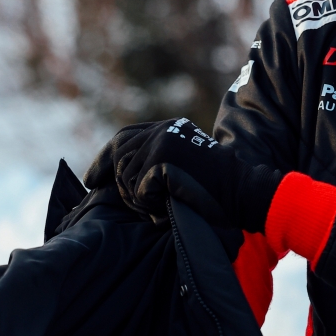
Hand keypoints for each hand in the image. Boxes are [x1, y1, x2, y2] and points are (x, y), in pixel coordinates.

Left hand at [112, 118, 282, 231]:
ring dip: (137, 198)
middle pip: (119, 152)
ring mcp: (164, 140)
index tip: (91, 178)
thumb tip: (119, 175)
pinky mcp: (164, 157)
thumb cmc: (217, 192)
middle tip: (117, 197)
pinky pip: (137, 187)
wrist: (244, 193)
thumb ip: (158, 162)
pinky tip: (163, 207)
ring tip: (158, 207)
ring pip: (126, 174)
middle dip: (112, 177)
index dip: (104, 157)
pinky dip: (147, 203)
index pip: (125, 136)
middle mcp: (165, 128)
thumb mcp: (185, 167)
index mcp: (171, 127)